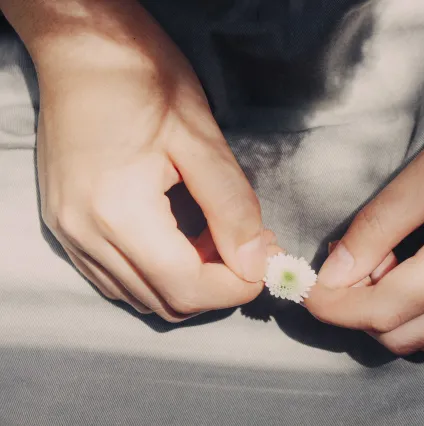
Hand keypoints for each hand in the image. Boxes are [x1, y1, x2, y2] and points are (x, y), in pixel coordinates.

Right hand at [29, 1, 268, 320]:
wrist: (82, 48)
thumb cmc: (144, 78)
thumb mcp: (201, 138)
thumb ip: (232, 206)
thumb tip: (257, 262)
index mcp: (119, 212)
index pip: (188, 288)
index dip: (238, 285)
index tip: (267, 258)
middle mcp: (86, 235)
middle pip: (166, 302)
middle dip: (217, 285)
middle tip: (246, 243)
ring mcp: (70, 234)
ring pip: (142, 296)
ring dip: (189, 281)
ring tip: (213, 236)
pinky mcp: (66, 227)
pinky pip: (117, 278)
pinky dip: (158, 273)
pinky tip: (178, 239)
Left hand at [306, 87, 423, 355]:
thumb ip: (375, 228)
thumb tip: (332, 273)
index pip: (387, 306)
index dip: (336, 306)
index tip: (308, 293)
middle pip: (405, 333)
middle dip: (360, 311)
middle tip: (348, 270)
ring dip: (394, 317)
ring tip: (388, 269)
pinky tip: (422, 286)